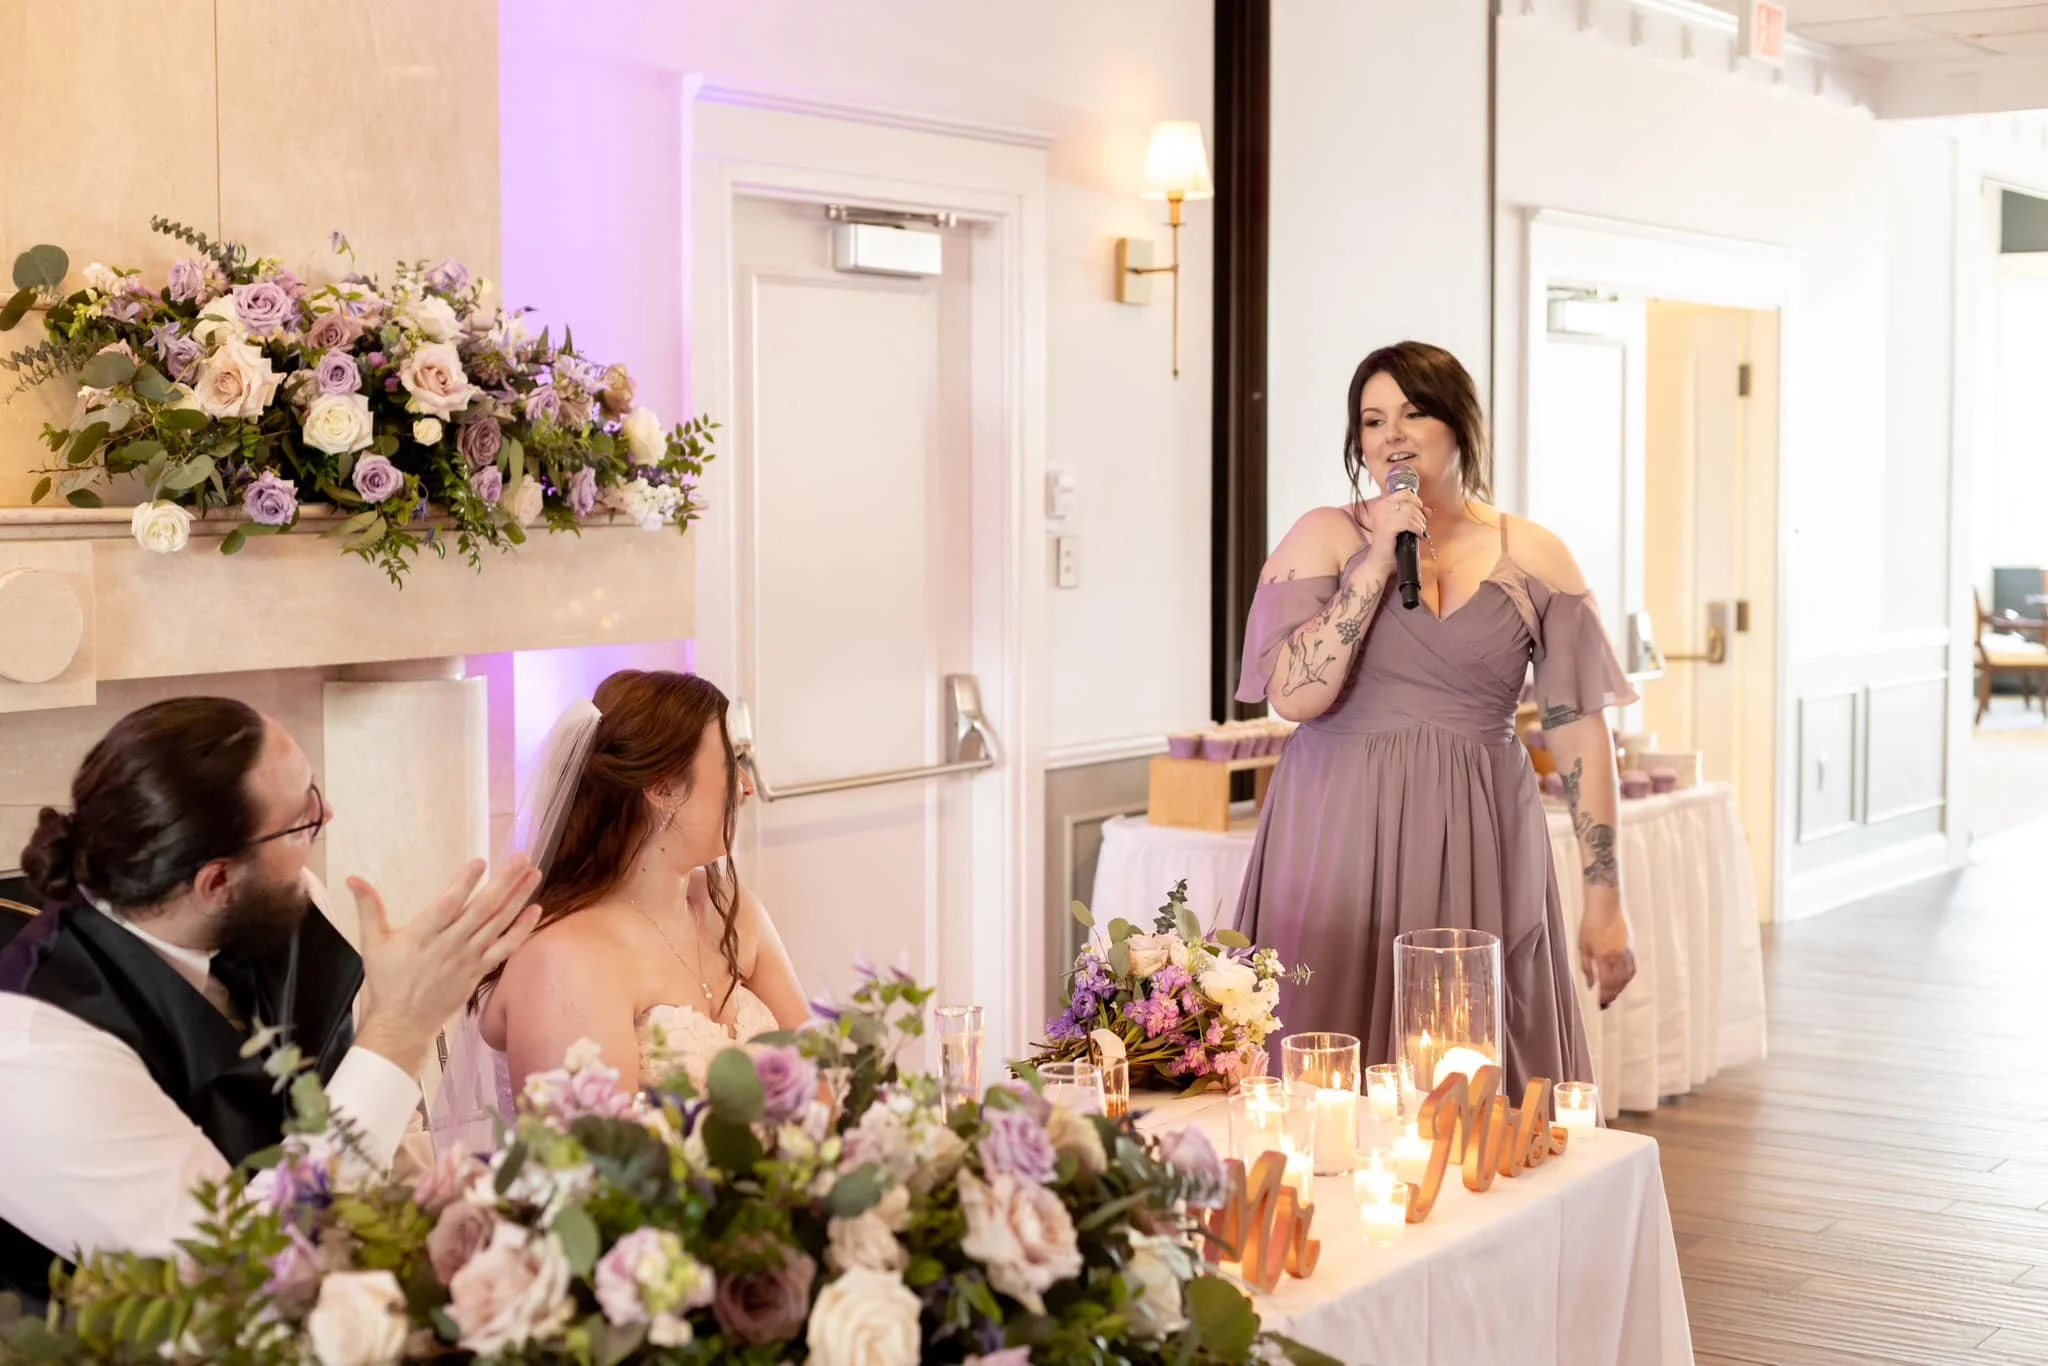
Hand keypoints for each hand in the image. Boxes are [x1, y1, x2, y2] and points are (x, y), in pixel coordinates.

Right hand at [348, 857, 543, 1075]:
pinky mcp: (479, 971)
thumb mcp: (372, 943)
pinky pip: (505, 948)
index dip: (464, 883)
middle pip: (482, 909)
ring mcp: (468, 959)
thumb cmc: (387, 981)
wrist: (402, 1023)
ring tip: (533, 874)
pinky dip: (522, 929)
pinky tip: (536, 910)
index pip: (447, 905)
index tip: (480, 861)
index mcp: (423, 936)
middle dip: (504, 882)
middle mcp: (449, 945)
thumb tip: (353, 879)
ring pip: (498, 924)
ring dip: (518, 898)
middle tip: (522, 859)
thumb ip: (368, 908)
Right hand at [1359, 488, 1427, 569]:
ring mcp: (1383, 516)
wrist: (1381, 560)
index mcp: (1382, 504)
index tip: (1420, 512)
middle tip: (1420, 526)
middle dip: (1420, 515)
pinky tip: (1418, 535)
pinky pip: (1409, 522)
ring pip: (1411, 512)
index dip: (1416, 502)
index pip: (1405, 492)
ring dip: (1420, 523)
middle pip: (1410, 502)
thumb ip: (1415, 514)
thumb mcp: (1404, 525)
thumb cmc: (1391, 543)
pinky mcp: (1387, 526)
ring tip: (1419, 531)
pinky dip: (1417, 529)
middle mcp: (1381, 507)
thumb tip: (1429, 509)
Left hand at [1577, 898, 1636, 1008]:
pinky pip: (1633, 967)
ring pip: (1627, 977)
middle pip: (1618, 983)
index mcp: (1604, 957)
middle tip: (1607, 1004)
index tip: (1601, 1006)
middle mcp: (1618, 957)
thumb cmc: (1590, 924)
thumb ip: (1587, 968)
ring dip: (1621, 988)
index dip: (1604, 997)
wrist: (1606, 905)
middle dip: (1612, 995)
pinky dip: (1628, 977)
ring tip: (1613, 994)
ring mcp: (1627, 952)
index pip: (1606, 984)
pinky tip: (1622, 981)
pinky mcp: (1632, 947)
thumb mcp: (1583, 946)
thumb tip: (1590, 985)